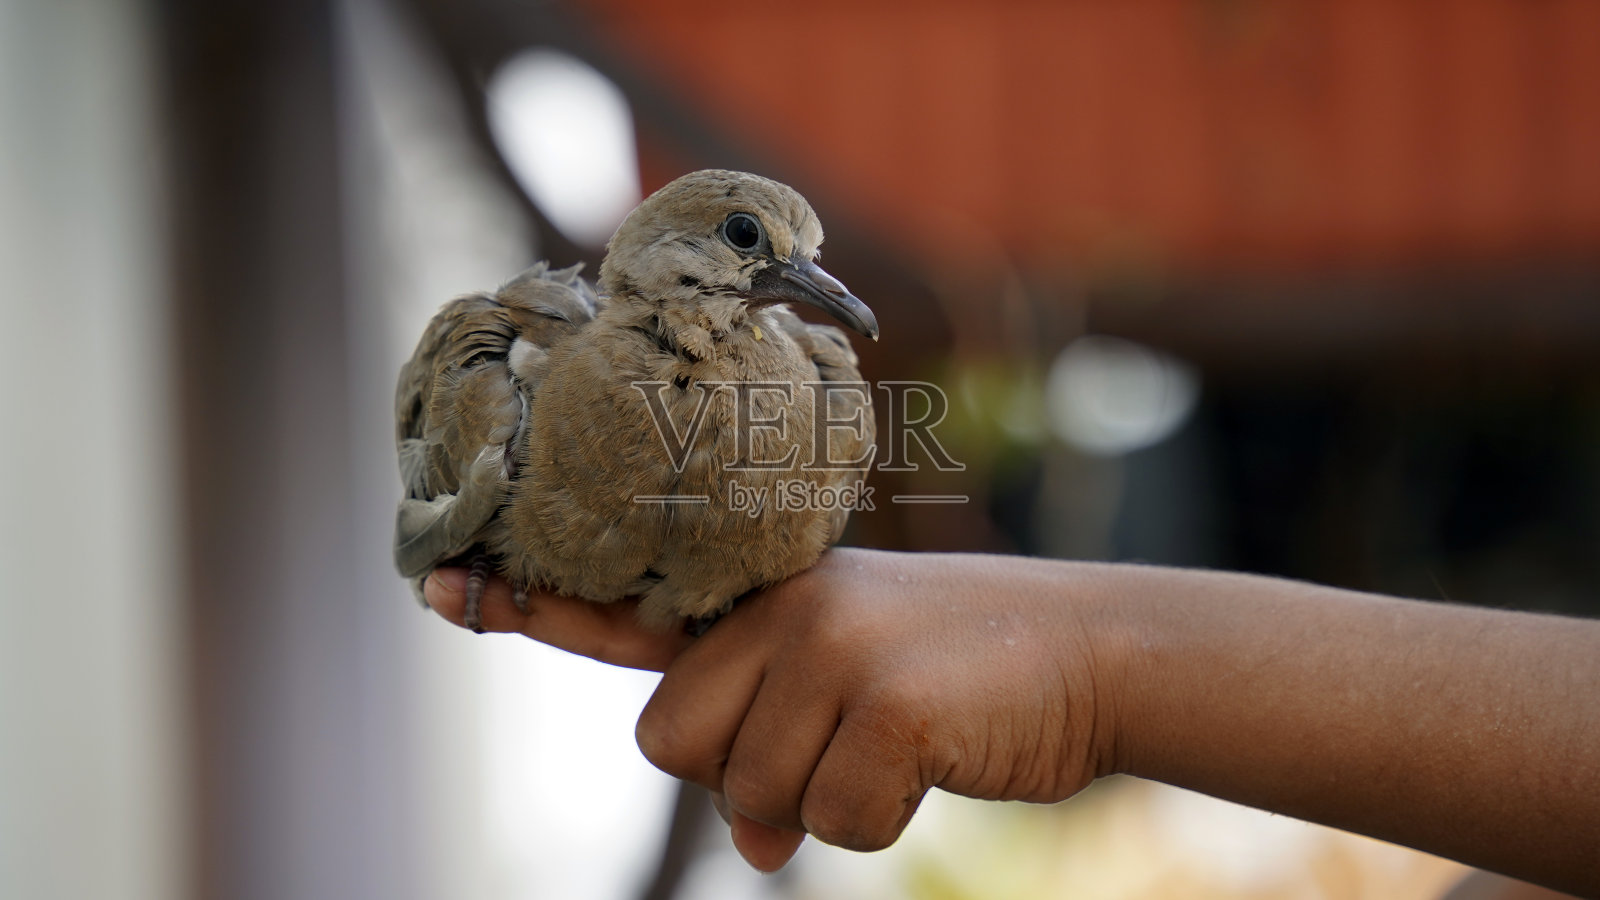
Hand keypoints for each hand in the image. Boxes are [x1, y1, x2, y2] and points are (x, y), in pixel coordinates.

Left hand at [424, 548, 1117, 871]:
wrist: (1090, 651)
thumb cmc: (958, 676)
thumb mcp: (849, 681)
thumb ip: (769, 738)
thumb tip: (744, 843)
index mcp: (764, 599)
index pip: (625, 609)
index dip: (531, 605)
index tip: (442, 584)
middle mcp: (783, 609)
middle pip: (670, 744)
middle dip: (740, 776)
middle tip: (830, 747)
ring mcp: (833, 648)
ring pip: (748, 797)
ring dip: (819, 805)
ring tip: (894, 747)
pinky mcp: (886, 704)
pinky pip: (827, 826)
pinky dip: (876, 825)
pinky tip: (929, 765)